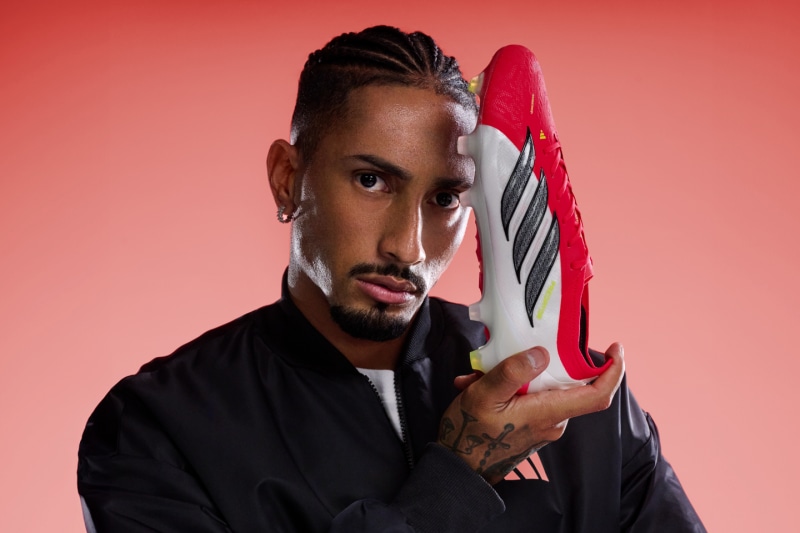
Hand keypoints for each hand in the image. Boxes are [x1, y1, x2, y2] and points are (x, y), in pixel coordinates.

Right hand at [438, 343, 624, 483]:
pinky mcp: (531, 427)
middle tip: (509, 350)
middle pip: (566, 383)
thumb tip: (542, 354)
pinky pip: (530, 399)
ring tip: (480, 375)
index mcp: (548, 413)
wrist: (459, 469)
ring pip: (543, 388)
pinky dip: (509, 388)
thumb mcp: (484, 395)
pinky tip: (479, 386)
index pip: (597, 395)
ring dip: (515, 375)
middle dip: (541, 361)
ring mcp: (542, 426)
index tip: (614, 349)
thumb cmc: (470, 434)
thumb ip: (513, 372)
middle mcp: (552, 421)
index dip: (612, 372)